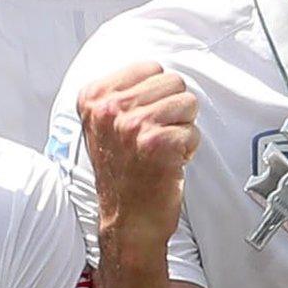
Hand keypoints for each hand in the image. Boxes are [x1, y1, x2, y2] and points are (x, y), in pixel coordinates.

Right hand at [78, 63, 198, 252]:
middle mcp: (108, 109)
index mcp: (93, 97)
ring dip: (182, 128)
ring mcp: (132, 125)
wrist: (127, 220)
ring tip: (162, 149)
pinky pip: (194, 131)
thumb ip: (123, 92)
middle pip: (173, 81)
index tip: (142, 121)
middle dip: (173, 109)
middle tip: (154, 138)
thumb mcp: (104, 123)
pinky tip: (169, 164)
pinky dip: (189, 149)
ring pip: (188, 102)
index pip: (151, 67)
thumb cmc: (123, 171)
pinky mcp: (157, 144)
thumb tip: (158, 67)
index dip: (156, 95)